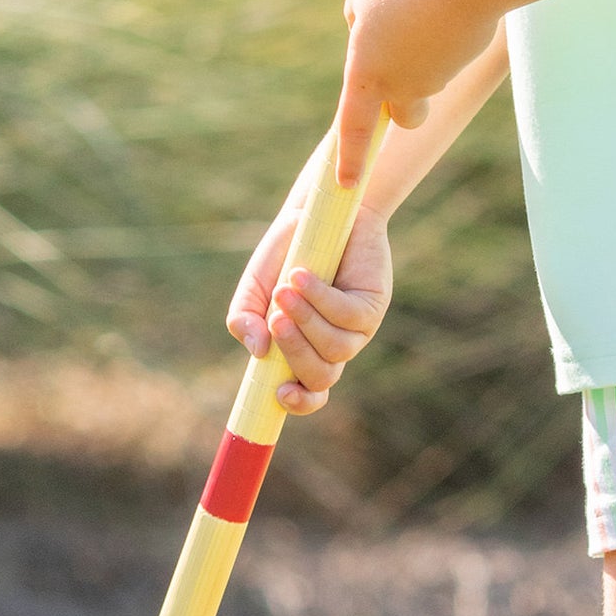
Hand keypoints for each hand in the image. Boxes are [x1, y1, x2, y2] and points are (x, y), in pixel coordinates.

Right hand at [225, 199, 391, 414]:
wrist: (317, 212)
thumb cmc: (287, 253)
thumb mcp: (256, 287)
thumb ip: (243, 319)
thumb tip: (258, 351)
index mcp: (304, 349)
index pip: (309, 393)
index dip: (299, 403)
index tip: (280, 393)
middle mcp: (333, 344)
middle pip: (321, 377)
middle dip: (295, 353)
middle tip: (275, 320)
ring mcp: (356, 327)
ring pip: (336, 349)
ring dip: (307, 321)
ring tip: (285, 290)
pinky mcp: (372, 302)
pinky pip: (348, 315)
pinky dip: (321, 298)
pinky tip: (302, 276)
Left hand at [336, 0, 499, 183]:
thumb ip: (356, 20)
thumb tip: (367, 34)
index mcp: (366, 75)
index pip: (353, 129)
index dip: (350, 159)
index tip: (346, 185)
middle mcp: (399, 87)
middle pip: (402, 116)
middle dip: (404, 106)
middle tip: (402, 69)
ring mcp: (434, 80)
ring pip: (427, 79)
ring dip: (422, 54)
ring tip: (423, 10)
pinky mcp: (460, 65)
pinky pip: (446, 57)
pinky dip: (443, 40)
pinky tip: (445, 13)